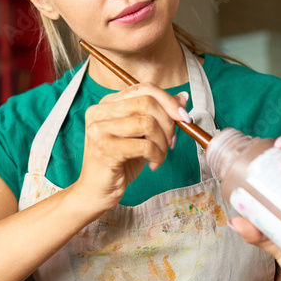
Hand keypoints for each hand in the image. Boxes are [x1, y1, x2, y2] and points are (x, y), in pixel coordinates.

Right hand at [71, 84, 190, 216]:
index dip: (169, 100)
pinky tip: (153, 164)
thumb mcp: (141, 135)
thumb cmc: (119, 164)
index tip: (184, 117)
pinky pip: (144, 145)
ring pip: (147, 123)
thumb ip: (158, 114)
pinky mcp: (104, 148)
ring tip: (160, 155)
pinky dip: (157, 156)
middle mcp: (99, 112)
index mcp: (107, 104)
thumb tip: (182, 97)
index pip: (144, 88)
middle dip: (168, 122)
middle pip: (147, 102)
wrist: (96, 192)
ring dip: (162, 142)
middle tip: (171, 142)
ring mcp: (99, 129)